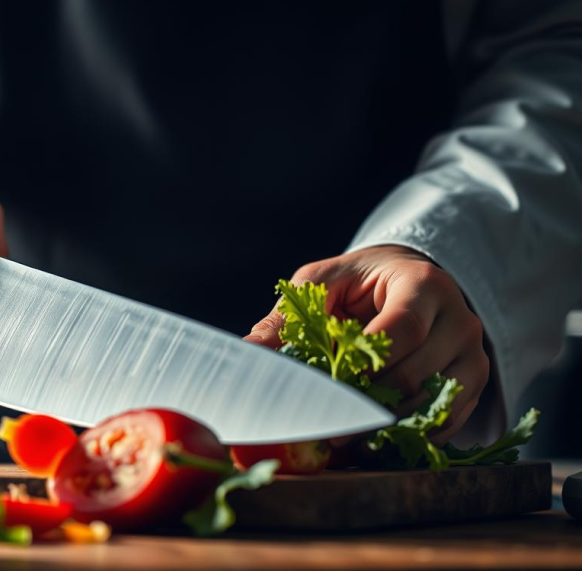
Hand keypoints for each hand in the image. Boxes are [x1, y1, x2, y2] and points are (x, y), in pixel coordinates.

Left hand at [244, 246, 488, 443]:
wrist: (408, 281)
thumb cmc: (361, 283)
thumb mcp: (323, 283)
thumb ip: (291, 314)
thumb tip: (248, 350)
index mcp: (423, 285)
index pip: (401, 330)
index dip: (364, 364)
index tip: (328, 386)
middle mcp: (459, 319)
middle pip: (415, 373)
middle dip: (367, 402)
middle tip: (326, 424)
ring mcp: (473, 354)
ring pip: (435, 403)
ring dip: (387, 427)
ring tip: (345, 441)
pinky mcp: (474, 383)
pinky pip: (449, 421)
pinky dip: (412, 436)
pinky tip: (375, 443)